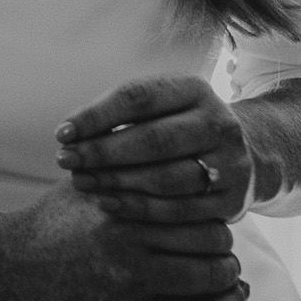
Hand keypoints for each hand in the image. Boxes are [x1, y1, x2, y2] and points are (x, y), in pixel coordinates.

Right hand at [0, 180, 245, 300]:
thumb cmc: (52, 221)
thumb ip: (116, 160)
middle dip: (221, 241)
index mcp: (120, 211)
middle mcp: (128, 250)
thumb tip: (154, 128)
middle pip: (211, 242)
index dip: (209, 204)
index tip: (208, 204)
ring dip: (225, 275)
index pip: (193, 204)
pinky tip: (222, 297)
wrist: (13, 268)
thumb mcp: (81, 183)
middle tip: (219, 240)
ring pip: (211, 281)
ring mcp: (131, 289)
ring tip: (223, 268)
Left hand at [58, 74, 255, 225]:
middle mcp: (219, 124)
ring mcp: (231, 164)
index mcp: (195, 90)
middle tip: (65, 161)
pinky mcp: (232, 202)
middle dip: (102, 152)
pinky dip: (139, 209)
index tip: (61, 133)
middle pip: (153, 140)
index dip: (95, 115)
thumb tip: (68, 134)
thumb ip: (119, 114)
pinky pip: (180, 211)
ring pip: (166, 179)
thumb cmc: (177, 126)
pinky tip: (108, 204)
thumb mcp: (159, 106)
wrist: (239, 155)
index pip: (138, 97)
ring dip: (116, 183)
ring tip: (81, 182)